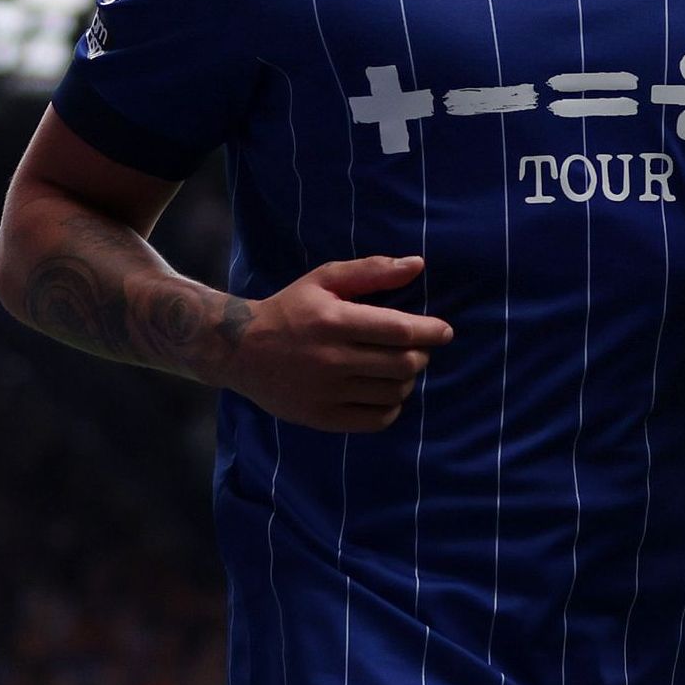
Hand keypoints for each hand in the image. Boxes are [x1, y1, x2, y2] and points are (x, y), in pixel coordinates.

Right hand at [215, 254, 448, 432]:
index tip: (444, 331)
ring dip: (407, 380)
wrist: (240, 350)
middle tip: (417, 349)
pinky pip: (377, 420)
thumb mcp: (324, 279)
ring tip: (398, 368)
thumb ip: (372, 271)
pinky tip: (384, 392)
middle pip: (403, 364)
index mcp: (334, 320)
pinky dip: (392, 407)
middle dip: (421, 355)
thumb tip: (418, 264)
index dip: (431, 331)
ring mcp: (327, 392)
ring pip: (394, 392)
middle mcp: (331, 358)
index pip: (400, 330)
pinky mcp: (322, 417)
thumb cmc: (290, 309)